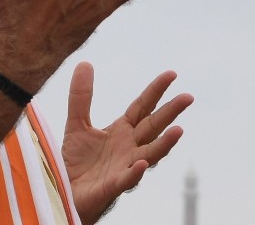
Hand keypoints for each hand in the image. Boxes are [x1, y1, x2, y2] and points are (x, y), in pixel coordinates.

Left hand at [62, 64, 193, 223]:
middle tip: (188, 97)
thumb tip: (85, 62)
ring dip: (164, 144)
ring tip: (179, 131)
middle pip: (153, 127)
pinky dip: (135, 173)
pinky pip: (127, 180)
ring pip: (150, 155)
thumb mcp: (76, 123)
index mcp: (123, 131)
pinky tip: (140, 165)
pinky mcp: (113, 186)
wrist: (65, 191)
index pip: (143, 107)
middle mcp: (129, 148)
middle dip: (170, 112)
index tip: (172, 74)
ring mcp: (125, 167)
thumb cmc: (76, 161)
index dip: (156, 91)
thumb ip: (81, 96)